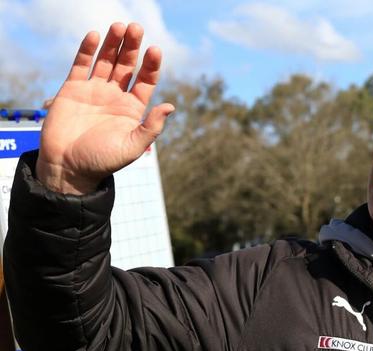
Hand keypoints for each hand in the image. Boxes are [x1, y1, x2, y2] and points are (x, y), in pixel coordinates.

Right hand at [36, 22, 173, 194]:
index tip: (155, 50)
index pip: (145, 81)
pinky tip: (94, 35)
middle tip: (137, 28)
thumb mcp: (132, 147)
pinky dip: (87, 49)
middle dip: (132, 47)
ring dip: (113, 43)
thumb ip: (151, 127)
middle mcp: (115, 96)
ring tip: (120, 26)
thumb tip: (170, 106)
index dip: (151, 65)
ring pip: (106, 60)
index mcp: (132, 109)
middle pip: (127, 65)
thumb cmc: (102, 161)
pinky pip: (81, 64)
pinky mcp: (72, 89)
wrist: (68, 167)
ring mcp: (94, 90)